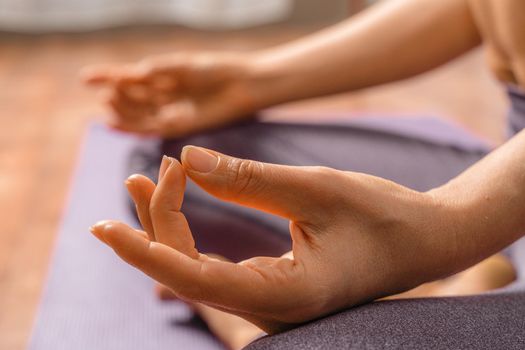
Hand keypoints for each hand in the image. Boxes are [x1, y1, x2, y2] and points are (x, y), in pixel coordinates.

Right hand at [82, 52, 262, 137]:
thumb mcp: (183, 66)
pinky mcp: (178, 126)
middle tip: (107, 92)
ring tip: (108, 103)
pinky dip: (132, 126)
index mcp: (162, 78)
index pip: (129, 78)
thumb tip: (134, 74)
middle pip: (131, 98)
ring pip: (138, 114)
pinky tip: (115, 122)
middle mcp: (163, 96)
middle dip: (117, 95)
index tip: (85, 78)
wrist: (240, 85)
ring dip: (121, 110)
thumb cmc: (214, 70)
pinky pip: (150, 127)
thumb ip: (159, 70)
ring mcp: (169, 111)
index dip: (107, 77)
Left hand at [90, 147, 460, 333]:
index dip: (146, 251)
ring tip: (151, 177)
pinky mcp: (270, 286)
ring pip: (198, 266)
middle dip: (159, 221)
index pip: (196, 281)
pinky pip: (216, 263)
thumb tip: (187, 160)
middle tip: (147, 170)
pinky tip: (182, 197)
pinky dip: (194, 230)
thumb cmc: (384, 216)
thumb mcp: (318, 188)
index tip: (105, 226)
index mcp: (287, 296)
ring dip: (171, 224)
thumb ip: (250, 178)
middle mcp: (270, 309)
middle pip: (189, 270)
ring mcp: (269, 301)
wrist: (425, 240)